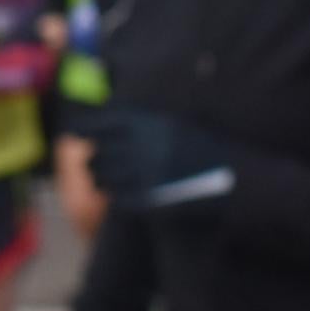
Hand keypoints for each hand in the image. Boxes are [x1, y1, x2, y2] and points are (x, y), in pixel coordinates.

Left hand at [86, 107, 238, 215]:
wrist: (234, 178)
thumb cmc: (202, 147)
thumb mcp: (172, 122)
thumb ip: (139, 118)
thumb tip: (104, 109)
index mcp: (148, 123)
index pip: (99, 122)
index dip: (83, 126)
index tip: (75, 129)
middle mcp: (143, 147)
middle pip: (97, 152)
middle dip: (93, 157)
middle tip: (94, 159)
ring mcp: (145, 176)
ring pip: (103, 177)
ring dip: (100, 177)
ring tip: (104, 177)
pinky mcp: (150, 201)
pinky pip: (118, 199)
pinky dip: (116, 196)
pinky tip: (120, 194)